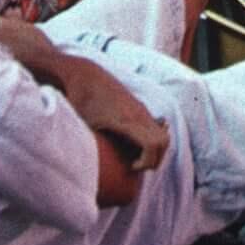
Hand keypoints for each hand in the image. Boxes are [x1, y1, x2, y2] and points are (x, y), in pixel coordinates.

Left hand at [45, 53, 170, 172]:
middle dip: (154, 159)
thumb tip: (85, 170)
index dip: (147, 162)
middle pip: (164, 142)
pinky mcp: (138, 107)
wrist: (83, 74)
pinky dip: (151, 140)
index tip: (130, 166)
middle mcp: (139, 114)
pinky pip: (155, 126)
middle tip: (133, 165)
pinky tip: (134, 145)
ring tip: (134, 157)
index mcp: (128, 120)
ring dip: (154, 150)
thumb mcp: (84, 127)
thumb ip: (92, 146)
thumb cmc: (80, 100)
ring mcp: (140, 109)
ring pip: (162, 134)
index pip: (154, 144)